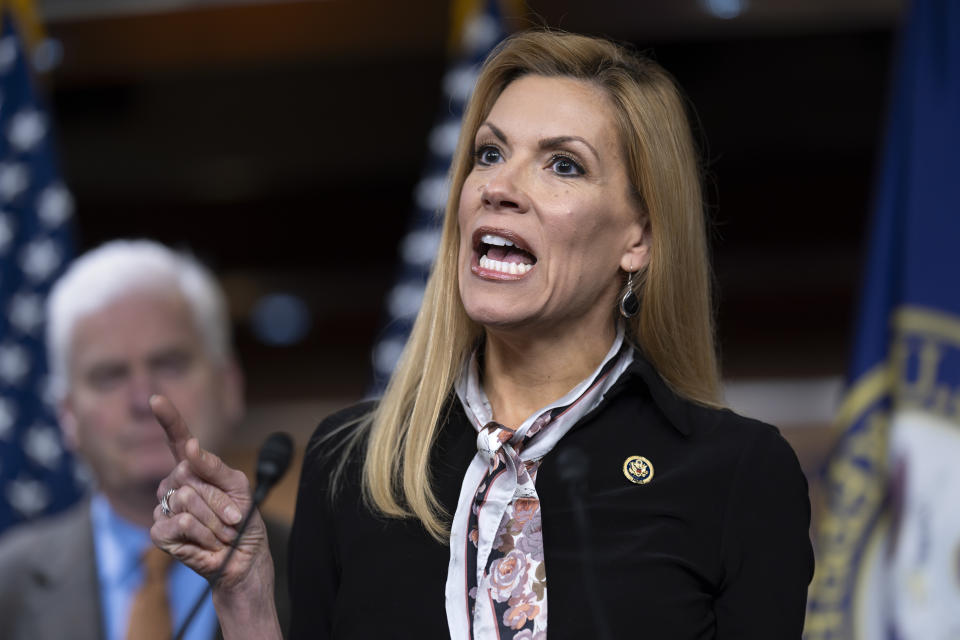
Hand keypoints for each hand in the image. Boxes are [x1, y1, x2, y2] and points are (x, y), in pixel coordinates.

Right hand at [150, 394, 272, 593]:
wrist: (244, 557)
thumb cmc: (242, 520)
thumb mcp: (238, 486)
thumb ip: (214, 466)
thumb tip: (189, 446)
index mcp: (193, 468)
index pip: (177, 439)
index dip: (168, 419)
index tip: (156, 398)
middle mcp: (175, 484)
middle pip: (189, 473)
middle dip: (219, 498)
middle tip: (229, 516)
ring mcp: (165, 508)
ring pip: (187, 499)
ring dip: (215, 519)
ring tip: (220, 531)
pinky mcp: (160, 533)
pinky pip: (181, 523)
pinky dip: (203, 534)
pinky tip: (208, 542)